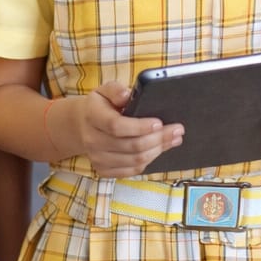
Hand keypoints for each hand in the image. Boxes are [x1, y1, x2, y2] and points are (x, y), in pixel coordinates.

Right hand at [54, 81, 182, 176]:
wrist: (82, 125)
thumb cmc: (101, 105)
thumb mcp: (104, 89)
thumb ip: (116, 89)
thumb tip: (127, 95)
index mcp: (92, 116)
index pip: (116, 126)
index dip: (140, 127)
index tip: (159, 122)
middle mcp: (92, 140)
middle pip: (131, 146)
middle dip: (158, 139)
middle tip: (177, 130)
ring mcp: (97, 158)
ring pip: (134, 160)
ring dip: (158, 150)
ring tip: (174, 139)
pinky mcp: (103, 170)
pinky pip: (131, 171)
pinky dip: (149, 161)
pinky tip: (160, 150)